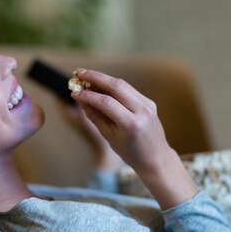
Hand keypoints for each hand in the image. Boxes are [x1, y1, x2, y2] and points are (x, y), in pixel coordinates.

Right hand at [71, 68, 197, 207]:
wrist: (156, 158)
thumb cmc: (130, 152)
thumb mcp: (109, 137)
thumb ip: (95, 116)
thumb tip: (80, 99)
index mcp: (131, 124)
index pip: (107, 103)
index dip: (89, 96)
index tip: (74, 92)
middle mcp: (142, 111)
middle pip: (116, 86)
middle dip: (95, 77)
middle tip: (78, 73)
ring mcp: (148, 104)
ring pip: (122, 84)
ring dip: (103, 78)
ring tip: (86, 76)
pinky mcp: (149, 102)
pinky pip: (128, 89)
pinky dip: (112, 85)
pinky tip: (100, 85)